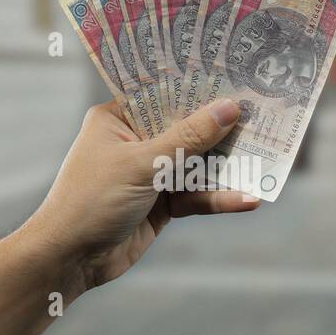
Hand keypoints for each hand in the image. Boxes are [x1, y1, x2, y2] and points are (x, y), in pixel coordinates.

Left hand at [25, 98, 258, 292]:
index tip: (235, 75)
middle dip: (221, 126)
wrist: (69, 259)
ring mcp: (150, 173)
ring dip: (226, 164)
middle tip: (262, 112)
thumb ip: (188, 138)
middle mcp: (135, 141)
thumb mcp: (143, 165)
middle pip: (186, 128)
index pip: (163, 93)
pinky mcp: (162, 204)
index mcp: (118, 119)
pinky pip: (196, 195)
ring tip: (266, 155)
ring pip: (196, 163)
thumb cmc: (92, 200)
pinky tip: (247, 199)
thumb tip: (228, 108)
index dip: (197, 86)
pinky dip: (219, 198)